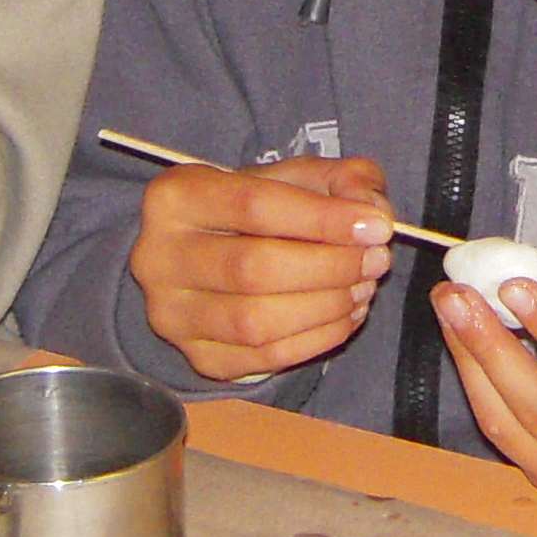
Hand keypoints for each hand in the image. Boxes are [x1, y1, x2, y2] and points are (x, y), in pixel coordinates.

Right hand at [130, 155, 396, 380]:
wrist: (204, 259)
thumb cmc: (251, 213)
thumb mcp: (290, 178)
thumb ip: (338, 179)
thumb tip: (372, 209)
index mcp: (176, 197)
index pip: (255, 206)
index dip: (323, 218)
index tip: (376, 226)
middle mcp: (159, 258)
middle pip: (253, 268)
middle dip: (329, 267)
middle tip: (377, 260)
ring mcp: (172, 315)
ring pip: (256, 322)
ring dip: (326, 307)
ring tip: (364, 287)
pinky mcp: (196, 357)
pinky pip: (264, 359)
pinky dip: (317, 339)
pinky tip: (346, 316)